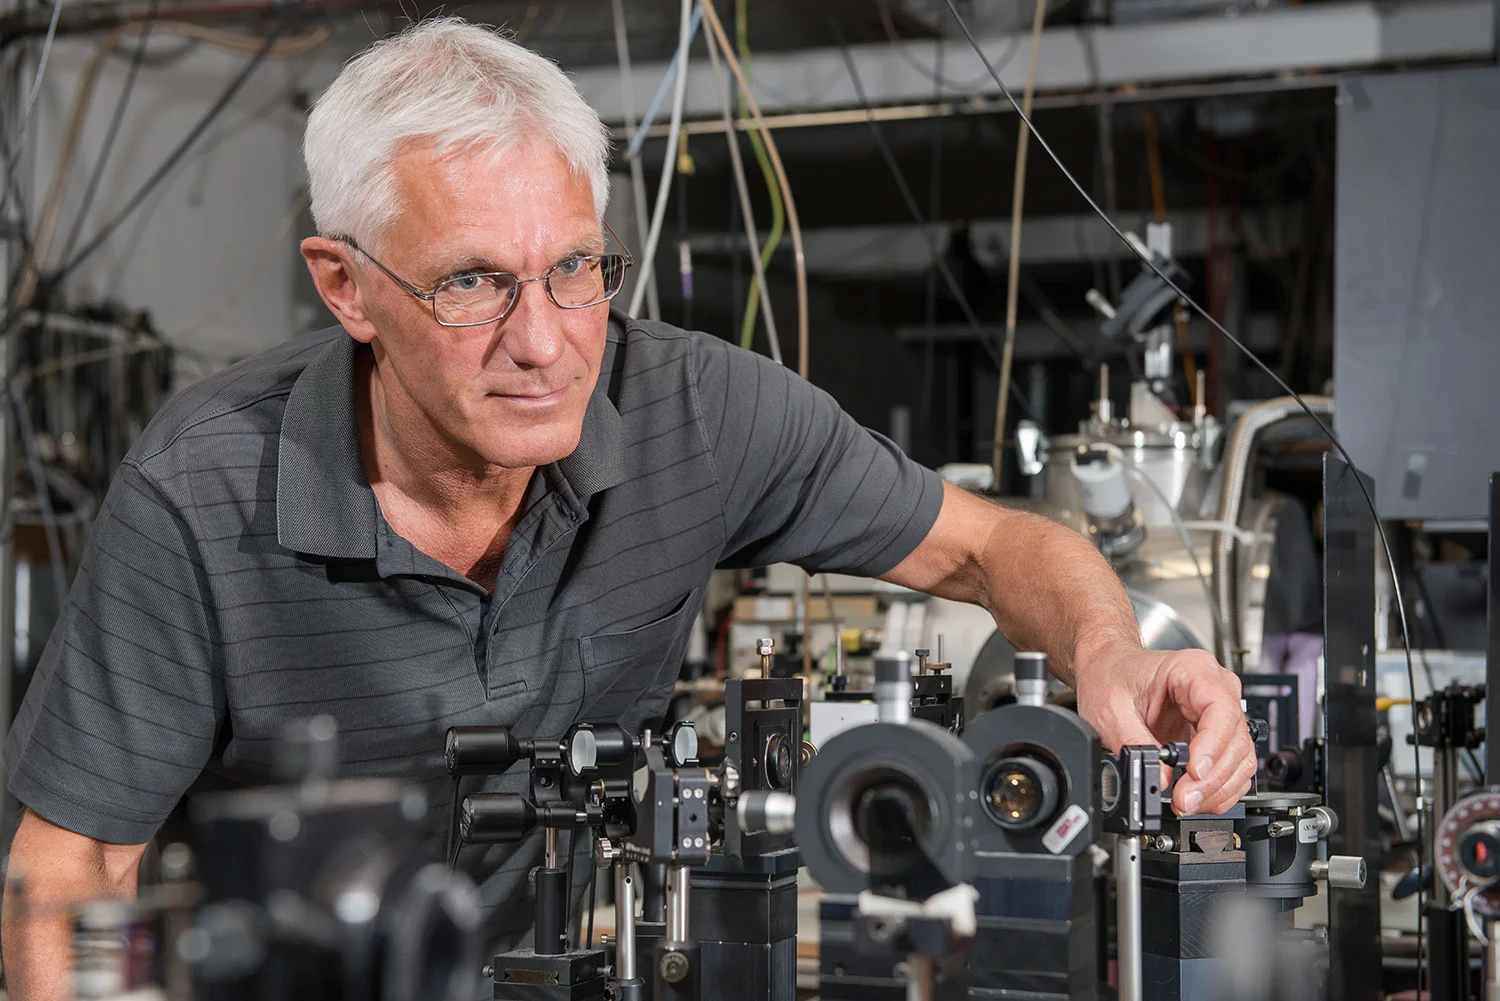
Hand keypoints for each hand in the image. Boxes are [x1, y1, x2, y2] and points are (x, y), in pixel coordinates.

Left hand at [1073, 644, 1254, 815]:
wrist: (1107, 669)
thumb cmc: (1112, 676)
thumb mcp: (1111, 708)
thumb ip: (1135, 742)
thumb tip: (1160, 778)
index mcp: (1194, 669)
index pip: (1221, 710)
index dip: (1212, 746)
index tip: (1194, 772)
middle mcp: (1216, 688)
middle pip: (1235, 740)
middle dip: (1212, 778)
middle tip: (1183, 799)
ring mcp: (1220, 712)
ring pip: (1240, 758)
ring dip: (1218, 788)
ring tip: (1186, 802)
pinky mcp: (1216, 734)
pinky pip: (1232, 767)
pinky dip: (1219, 789)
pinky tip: (1197, 798)